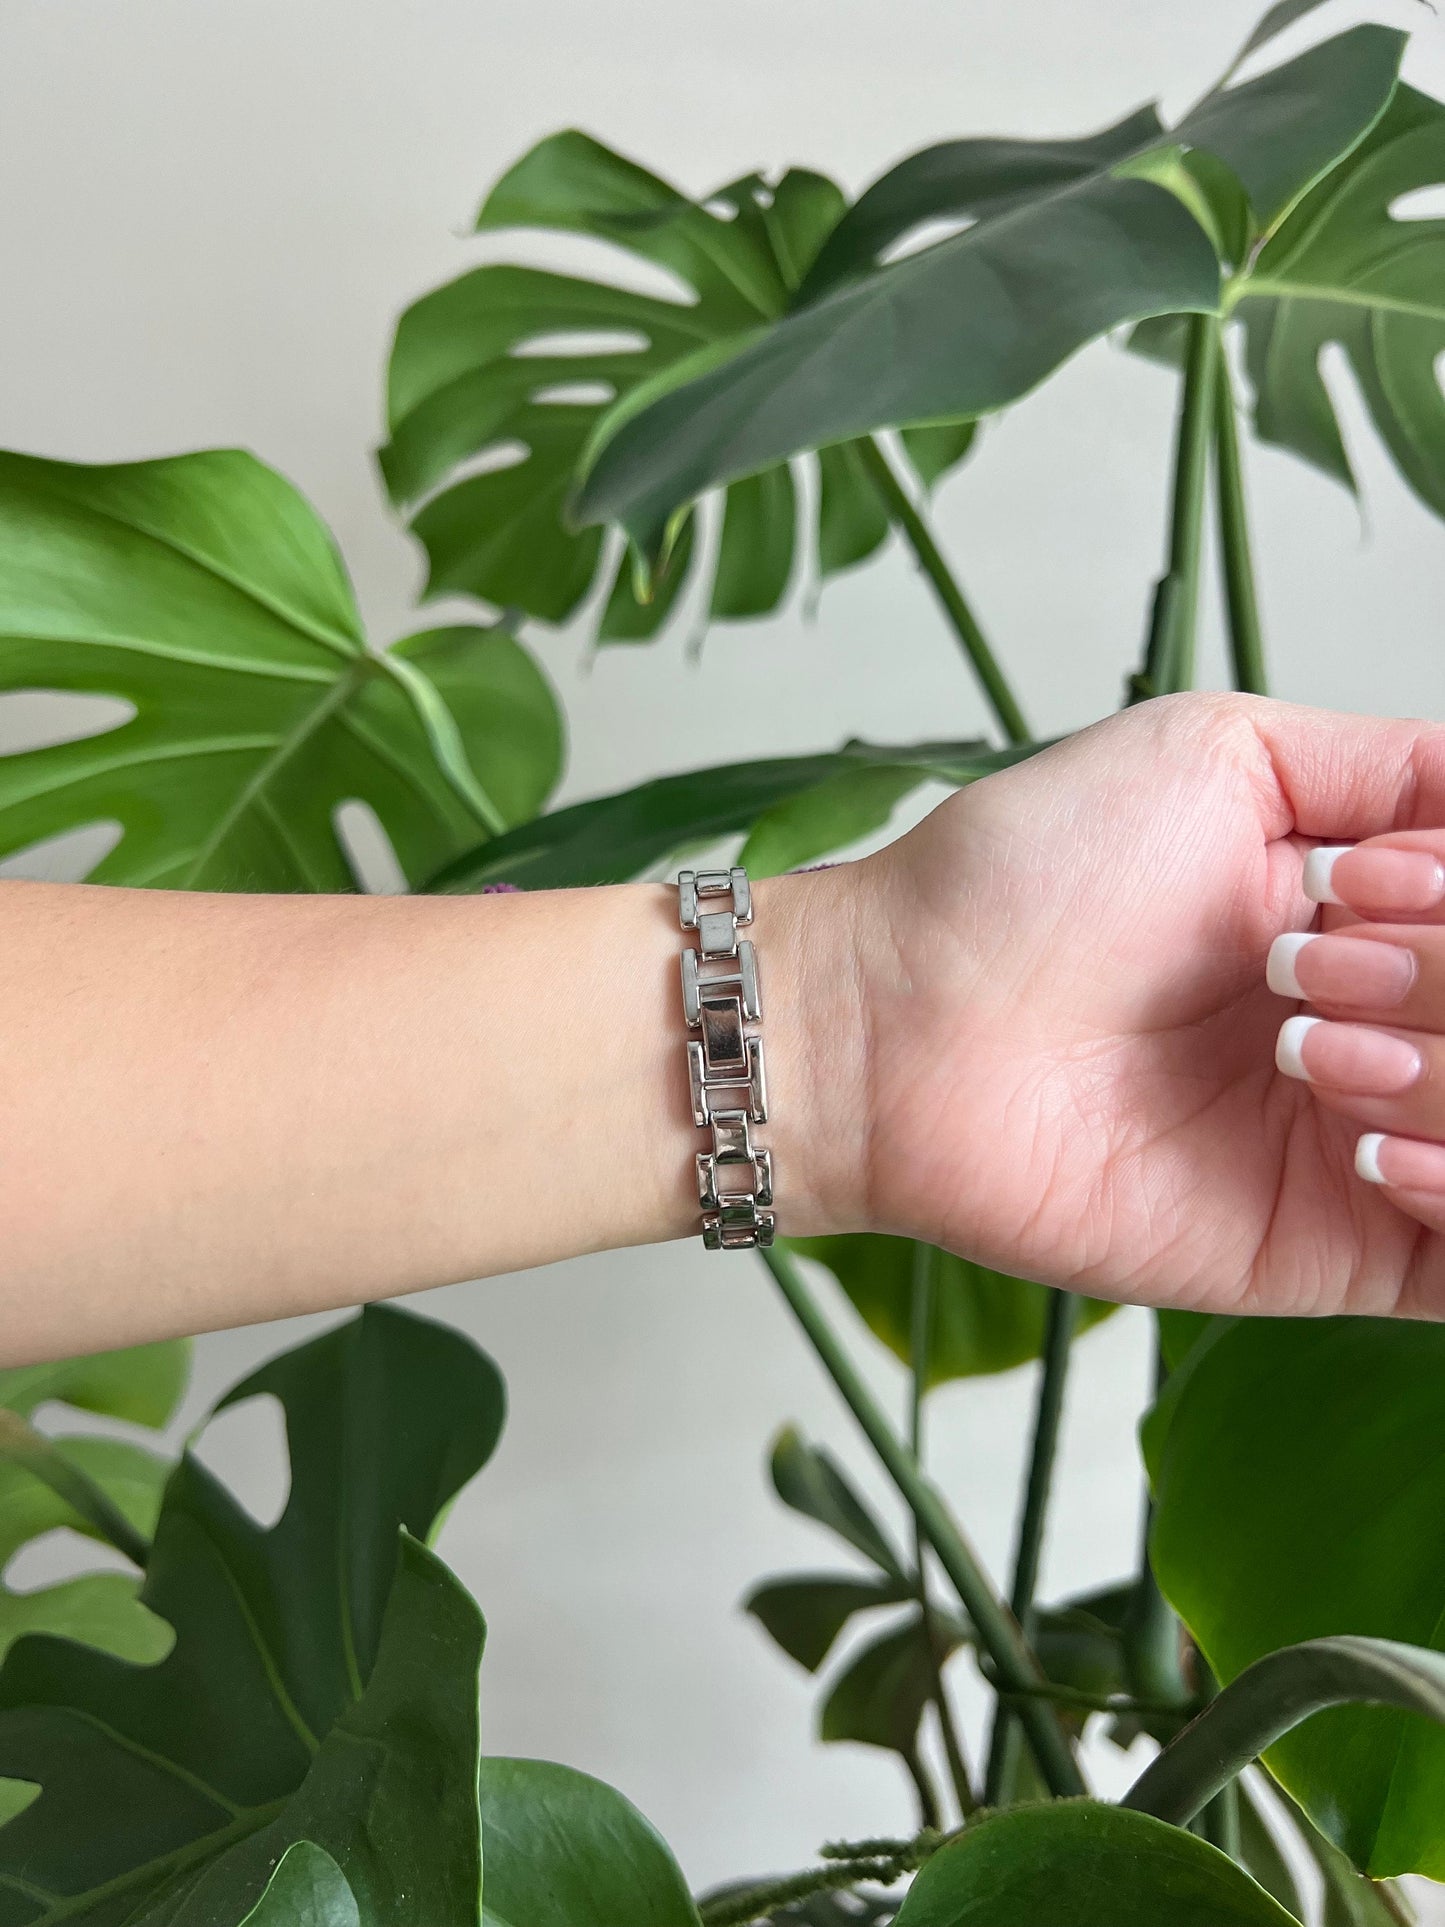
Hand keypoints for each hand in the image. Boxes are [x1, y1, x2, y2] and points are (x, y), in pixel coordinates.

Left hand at [820, 692, 1444, 1319]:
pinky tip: (1363, 1139)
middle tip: (1300, 960)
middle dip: (1443, 973)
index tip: (1359, 882)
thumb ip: (1399, 770)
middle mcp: (1393, 1027)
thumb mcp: (1222, 754)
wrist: (903, 1021)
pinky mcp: (1336, 1251)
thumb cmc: (1027, 878)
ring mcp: (1371, 1143)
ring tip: (1300, 1044)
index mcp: (1380, 917)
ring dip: (1442, 1066)